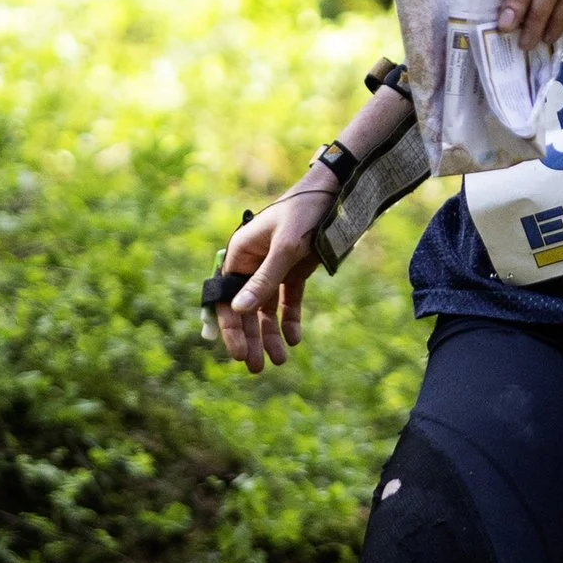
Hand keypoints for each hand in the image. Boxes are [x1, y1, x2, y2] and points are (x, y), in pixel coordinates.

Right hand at [214, 173, 335, 373]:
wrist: (336, 194)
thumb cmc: (305, 214)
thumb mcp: (284, 248)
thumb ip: (264, 280)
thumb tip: (239, 310)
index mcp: (240, 253)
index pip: (227, 297)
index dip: (230, 327)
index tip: (238, 353)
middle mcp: (252, 262)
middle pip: (246, 308)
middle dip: (251, 338)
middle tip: (256, 368)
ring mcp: (273, 267)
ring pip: (266, 308)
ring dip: (270, 334)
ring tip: (280, 360)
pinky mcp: (294, 269)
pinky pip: (287, 299)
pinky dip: (290, 319)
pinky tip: (295, 339)